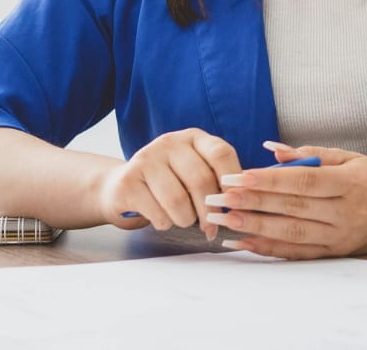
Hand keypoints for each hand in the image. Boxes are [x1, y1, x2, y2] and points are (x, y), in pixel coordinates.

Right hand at [95, 128, 240, 239]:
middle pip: (200, 180)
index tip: (235, 203)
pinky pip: (156, 212)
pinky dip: (165, 223)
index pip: (221, 153)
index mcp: (193, 137)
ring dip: (186, 219)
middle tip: (211, 227)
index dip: (232, 181)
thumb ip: (218, 179)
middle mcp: (169, 142)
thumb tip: (243, 201)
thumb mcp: (196, 170)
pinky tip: (164, 220)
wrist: (124, 185)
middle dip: (209, 210)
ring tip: (185, 221)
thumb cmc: (172, 181)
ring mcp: (146, 159)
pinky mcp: (128, 181)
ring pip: (177, 199)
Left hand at [205, 141, 366, 258]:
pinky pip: (295, 253)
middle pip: (294, 207)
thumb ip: (312, 152)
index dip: (271, 179)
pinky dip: (266, 249)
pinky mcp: (333, 254)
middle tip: (221, 196)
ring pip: (291, 232)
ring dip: (254, 227)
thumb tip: (271, 149)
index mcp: (352, 182)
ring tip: (225, 218)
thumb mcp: (350, 158)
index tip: (240, 176)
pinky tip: (242, 242)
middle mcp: (347, 212)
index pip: (305, 180)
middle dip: (254, 201)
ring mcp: (340, 237)